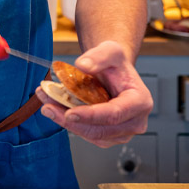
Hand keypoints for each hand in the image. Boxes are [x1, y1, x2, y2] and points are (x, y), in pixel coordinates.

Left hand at [37, 41, 151, 146]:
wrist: (114, 73)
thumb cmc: (116, 64)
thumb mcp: (110, 50)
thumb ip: (98, 56)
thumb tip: (82, 65)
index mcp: (140, 102)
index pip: (114, 114)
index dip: (91, 116)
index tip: (69, 113)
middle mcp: (136, 122)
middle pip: (101, 129)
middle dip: (72, 121)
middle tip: (48, 107)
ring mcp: (123, 133)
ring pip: (92, 135)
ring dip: (67, 123)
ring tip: (48, 106)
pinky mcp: (109, 137)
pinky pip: (88, 135)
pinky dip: (71, 124)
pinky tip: (57, 111)